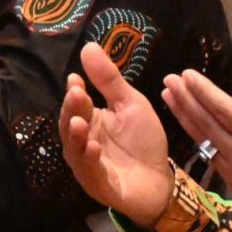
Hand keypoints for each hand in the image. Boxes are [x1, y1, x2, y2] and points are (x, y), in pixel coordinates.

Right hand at [61, 42, 173, 225]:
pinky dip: (89, 161)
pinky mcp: (98, 185)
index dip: (74, 93)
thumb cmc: (143, 141)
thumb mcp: (131, 104)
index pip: (76, 105)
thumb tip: (88, 46)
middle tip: (77, 94)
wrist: (161, 180)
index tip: (76, 79)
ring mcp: (87, 166)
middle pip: (70, 125)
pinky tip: (93, 148)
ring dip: (75, 136)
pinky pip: (90, 172)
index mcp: (89, 121)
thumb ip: (110, 80)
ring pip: (74, 150)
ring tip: (79, 122)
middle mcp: (81, 143)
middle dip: (72, 110)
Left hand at [159, 69, 231, 225]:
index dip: (203, 91)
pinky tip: (188, 122)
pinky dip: (196, 136)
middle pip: (206, 122)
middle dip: (186, 99)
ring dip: (184, 116)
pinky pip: (209, 155)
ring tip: (169, 96)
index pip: (223, 108)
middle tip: (169, 79)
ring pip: (203, 139)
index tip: (187, 75)